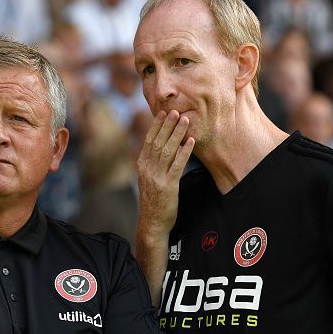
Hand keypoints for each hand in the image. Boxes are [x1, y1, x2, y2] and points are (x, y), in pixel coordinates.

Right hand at [137, 110, 194, 238]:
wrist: (152, 223)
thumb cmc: (153, 201)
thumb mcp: (147, 179)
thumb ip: (152, 163)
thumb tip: (160, 147)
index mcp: (141, 165)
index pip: (149, 140)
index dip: (156, 125)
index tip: (163, 112)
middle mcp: (147, 169)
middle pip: (158, 142)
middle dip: (167, 125)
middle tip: (176, 111)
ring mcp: (157, 177)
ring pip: (167, 150)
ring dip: (177, 134)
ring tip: (185, 121)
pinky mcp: (168, 186)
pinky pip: (177, 165)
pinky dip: (184, 152)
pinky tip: (191, 142)